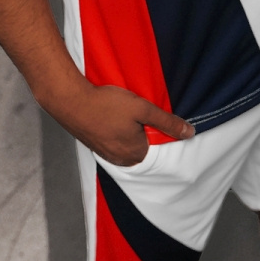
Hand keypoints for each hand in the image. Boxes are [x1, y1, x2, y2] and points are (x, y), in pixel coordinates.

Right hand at [44, 78, 195, 167]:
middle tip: (134, 111)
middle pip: (142, 144)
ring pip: (127, 141)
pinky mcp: (95, 145)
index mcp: (136, 154)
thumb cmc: (106, 104)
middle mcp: (121, 160)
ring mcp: (106, 154)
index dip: (156, 128)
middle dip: (142, 129)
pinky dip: (115, 130)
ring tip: (121, 112)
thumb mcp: (142, 109)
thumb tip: (189, 132)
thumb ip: (167, 122)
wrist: (70, 100)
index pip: (158, 145)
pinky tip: (110, 116)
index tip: (149, 115)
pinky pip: (113, 140)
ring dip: (128, 129)